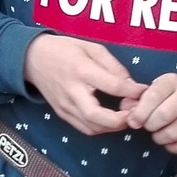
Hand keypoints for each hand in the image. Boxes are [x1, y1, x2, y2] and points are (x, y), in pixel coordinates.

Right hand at [22, 35, 145, 135]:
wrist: (32, 58)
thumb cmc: (64, 49)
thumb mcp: (91, 47)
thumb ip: (113, 66)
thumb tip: (131, 84)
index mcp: (82, 70)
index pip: (113, 86)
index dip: (133, 91)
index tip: (144, 91)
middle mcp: (72, 92)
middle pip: (98, 116)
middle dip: (122, 120)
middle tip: (136, 114)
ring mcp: (65, 106)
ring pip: (93, 127)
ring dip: (113, 127)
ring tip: (126, 116)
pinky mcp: (62, 114)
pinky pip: (85, 128)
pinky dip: (101, 128)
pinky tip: (111, 120)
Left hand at [120, 75, 176, 154]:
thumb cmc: (169, 99)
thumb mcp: (153, 94)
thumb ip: (136, 101)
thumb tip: (127, 111)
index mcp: (172, 80)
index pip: (153, 96)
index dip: (140, 113)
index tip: (134, 122)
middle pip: (164, 115)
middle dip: (150, 126)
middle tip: (149, 127)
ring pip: (175, 132)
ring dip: (161, 139)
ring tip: (159, 135)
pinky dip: (174, 148)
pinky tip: (171, 142)